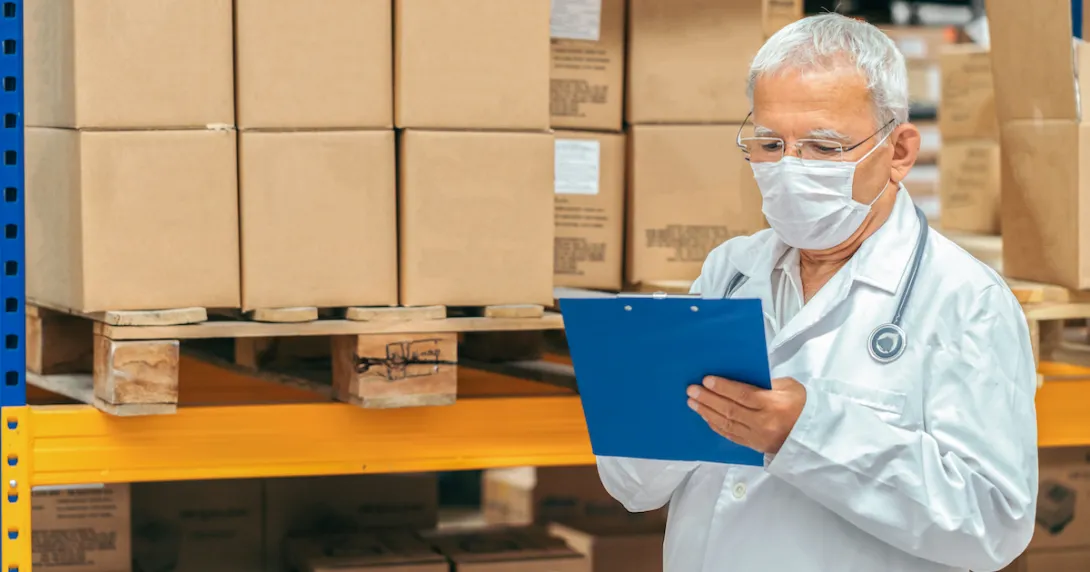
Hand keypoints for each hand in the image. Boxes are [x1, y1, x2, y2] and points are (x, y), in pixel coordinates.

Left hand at [686, 376, 806, 453]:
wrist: (815, 435)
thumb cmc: (803, 405)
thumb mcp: (789, 387)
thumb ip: (765, 383)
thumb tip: (739, 379)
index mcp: (774, 405)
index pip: (742, 395)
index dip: (722, 388)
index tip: (706, 380)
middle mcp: (763, 423)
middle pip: (729, 410)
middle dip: (708, 399)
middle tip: (691, 390)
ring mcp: (757, 437)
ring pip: (726, 424)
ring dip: (707, 412)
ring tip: (692, 402)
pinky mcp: (754, 446)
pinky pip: (730, 435)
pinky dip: (715, 425)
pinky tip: (705, 417)